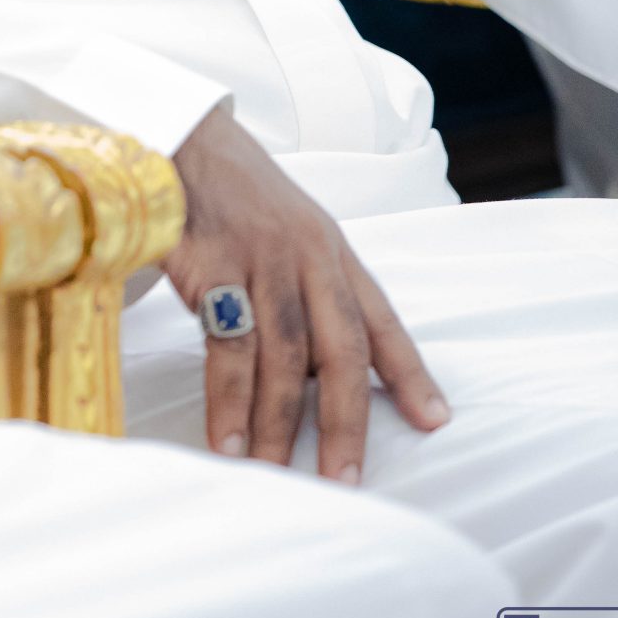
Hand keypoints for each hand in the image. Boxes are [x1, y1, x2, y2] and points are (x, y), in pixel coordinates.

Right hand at [164, 107, 449, 482]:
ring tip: (274, 474)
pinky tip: (227, 438)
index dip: (410, 372)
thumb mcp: (288, 230)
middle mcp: (308, 255)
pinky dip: (229, 400)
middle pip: (340, 349)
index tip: (436, 421)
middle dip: (347, 421)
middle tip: (345, 479)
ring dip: (280, 424)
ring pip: (285, 357)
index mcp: (332, 249)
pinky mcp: (214, 264)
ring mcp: (262, 259)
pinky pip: (228, 346)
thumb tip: (320, 370)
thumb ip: (309, 290)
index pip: (381, 318)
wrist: (181, 138)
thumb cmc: (233, 193)